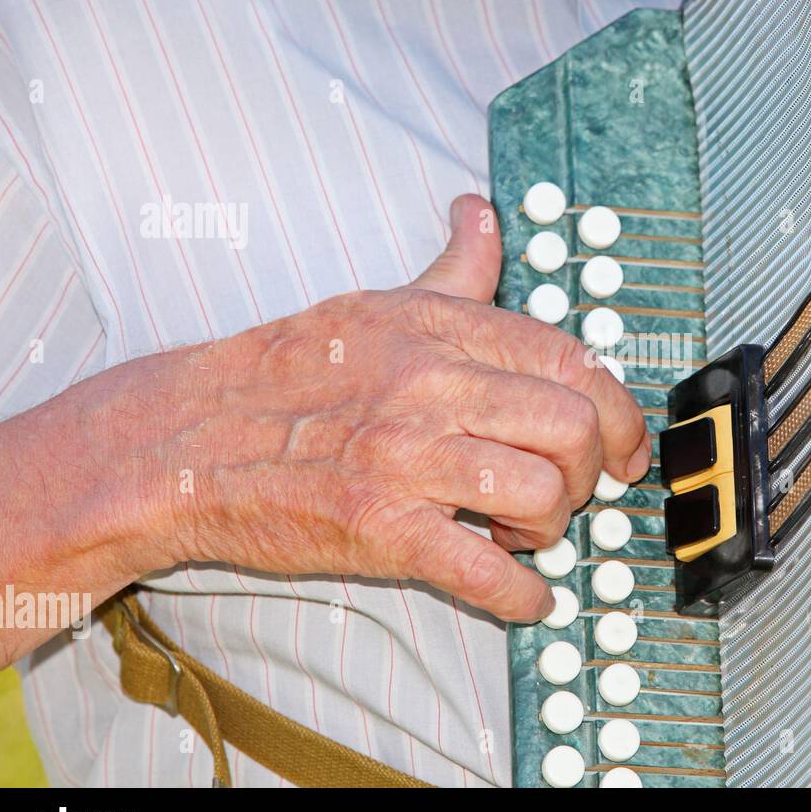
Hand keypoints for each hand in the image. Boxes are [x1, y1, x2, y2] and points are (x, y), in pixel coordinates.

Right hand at [0, 195, 649, 671]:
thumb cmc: (283, 374)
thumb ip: (452, 269)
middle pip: (573, 427)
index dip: (619, 410)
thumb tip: (484, 216)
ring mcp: (405, 456)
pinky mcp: (377, 527)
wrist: (184, 437)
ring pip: (542, 492)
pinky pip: (482, 569)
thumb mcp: (375, 302)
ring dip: (553, 527)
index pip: (573, 358)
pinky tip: (525, 595)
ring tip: (526, 531)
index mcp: (440, 327)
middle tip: (573, 490)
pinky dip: (521, 594)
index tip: (626, 445)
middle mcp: (431, 383)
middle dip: (593, 471)